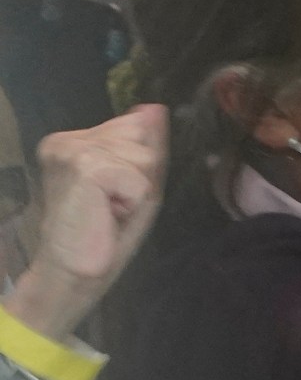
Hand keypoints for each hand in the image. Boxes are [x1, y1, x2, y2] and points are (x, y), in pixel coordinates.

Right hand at [6, 105, 166, 341]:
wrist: (73, 271)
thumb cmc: (105, 233)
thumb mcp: (136, 183)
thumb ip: (147, 145)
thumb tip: (154, 108)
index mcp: (76, 139)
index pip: (137, 126)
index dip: (141, 167)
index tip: (114, 194)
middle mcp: (67, 138)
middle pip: (142, 136)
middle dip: (141, 175)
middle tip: (113, 204)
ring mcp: (71, 148)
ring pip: (143, 155)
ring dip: (137, 189)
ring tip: (109, 209)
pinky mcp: (84, 165)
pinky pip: (140, 176)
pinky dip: (133, 199)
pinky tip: (107, 212)